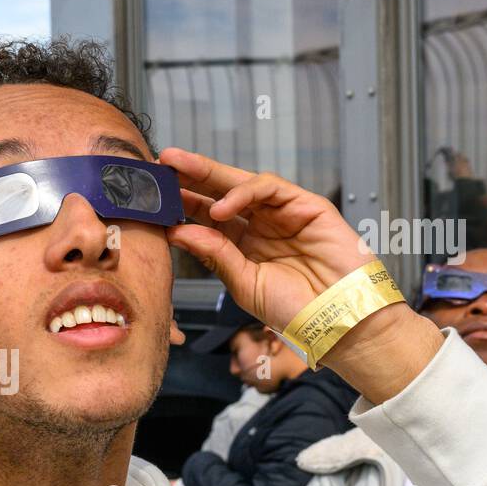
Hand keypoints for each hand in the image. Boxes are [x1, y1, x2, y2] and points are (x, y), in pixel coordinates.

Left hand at [160, 148, 442, 401]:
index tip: (148, 196)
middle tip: (157, 164)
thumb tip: (177, 231)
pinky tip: (219, 208)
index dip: (178, 204)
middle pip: (218, 193)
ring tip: (177, 176)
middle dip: (188, 176)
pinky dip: (242, 193)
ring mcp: (282, 213)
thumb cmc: (295, 309)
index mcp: (240, 244)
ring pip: (241, 183)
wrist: (338, 321)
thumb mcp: (244, 284)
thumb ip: (214, 255)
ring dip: (208, 175)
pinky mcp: (307, 205)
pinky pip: (270, 188)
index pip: (203, 216)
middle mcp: (259, 225)